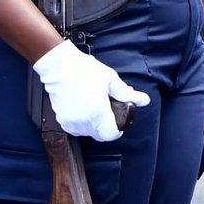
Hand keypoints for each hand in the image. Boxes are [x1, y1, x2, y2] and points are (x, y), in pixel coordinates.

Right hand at [32, 40, 148, 142]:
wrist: (59, 67)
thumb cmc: (84, 70)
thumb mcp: (110, 80)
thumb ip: (127, 94)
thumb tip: (144, 100)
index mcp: (98, 112)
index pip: (111, 135)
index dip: (118, 130)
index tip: (119, 120)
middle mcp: (84, 120)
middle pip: (100, 136)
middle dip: (107, 127)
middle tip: (108, 110)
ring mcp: (71, 121)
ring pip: (88, 133)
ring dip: (94, 126)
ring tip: (96, 107)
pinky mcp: (62, 120)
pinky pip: (76, 129)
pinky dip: (82, 123)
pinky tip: (84, 109)